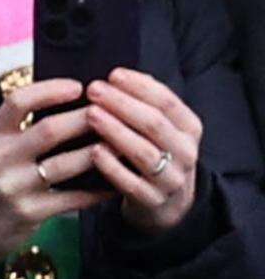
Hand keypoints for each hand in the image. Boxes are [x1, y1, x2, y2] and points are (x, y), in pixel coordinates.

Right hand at [0, 80, 109, 269]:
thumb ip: (20, 126)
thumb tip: (67, 102)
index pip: (18, 102)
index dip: (50, 90)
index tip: (78, 86)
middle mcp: (0, 158)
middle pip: (49, 129)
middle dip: (86, 118)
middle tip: (114, 112)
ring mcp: (14, 186)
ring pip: (65, 164)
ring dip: (99, 153)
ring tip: (123, 144)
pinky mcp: (29, 213)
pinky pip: (73, 198)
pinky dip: (98, 191)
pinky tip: (115, 184)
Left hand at [83, 68, 202, 234]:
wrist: (167, 204)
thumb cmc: (155, 153)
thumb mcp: (162, 128)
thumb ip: (146, 103)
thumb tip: (119, 76)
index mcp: (189, 129)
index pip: (168, 102)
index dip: (140, 86)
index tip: (113, 74)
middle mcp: (185, 153)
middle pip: (154, 124)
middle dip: (122, 104)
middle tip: (94, 90)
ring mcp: (171, 179)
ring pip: (143, 152)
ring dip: (115, 131)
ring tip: (90, 115)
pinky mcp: (152, 201)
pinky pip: (131, 183)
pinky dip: (112, 167)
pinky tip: (93, 151)